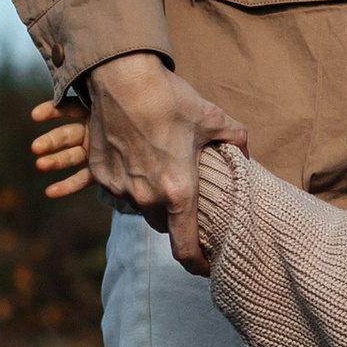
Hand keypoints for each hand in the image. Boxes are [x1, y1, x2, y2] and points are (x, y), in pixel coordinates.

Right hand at [30, 55, 247, 270]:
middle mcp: (147, 198)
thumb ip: (234, 139)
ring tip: (163, 174)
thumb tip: (245, 149)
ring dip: (154, 201)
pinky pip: (121, 190)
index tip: (207, 268)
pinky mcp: (101, 175)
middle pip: (165, 227)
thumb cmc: (169, 99)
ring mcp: (121, 188)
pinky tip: (139, 158)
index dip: (198, 264)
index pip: (186, 249)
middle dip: (178, 220)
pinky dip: (131, 182)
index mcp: (179, 192)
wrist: (121, 78)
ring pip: (142, 208)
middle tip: (188, 201)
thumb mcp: (211, 118)